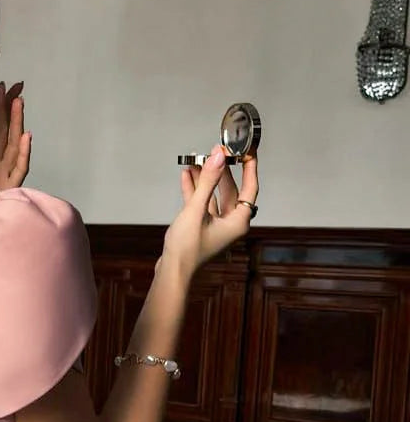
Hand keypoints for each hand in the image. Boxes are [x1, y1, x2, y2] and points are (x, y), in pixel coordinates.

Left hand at [0, 81, 30, 202]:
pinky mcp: (6, 189)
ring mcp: (4, 175)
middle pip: (7, 131)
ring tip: (19, 103)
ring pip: (14, 145)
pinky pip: (18, 169)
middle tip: (14, 86)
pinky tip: (26, 137)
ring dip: (18, 124)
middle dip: (11, 109)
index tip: (0, 87)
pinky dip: (23, 154)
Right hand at [160, 145, 259, 281]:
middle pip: (230, 190)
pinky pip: (202, 204)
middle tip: (215, 153)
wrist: (172, 271)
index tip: (246, 151)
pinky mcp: (202, 227)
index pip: (250, 188)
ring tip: (196, 161)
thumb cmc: (187, 249)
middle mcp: (230, 224)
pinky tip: (187, 176)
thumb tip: (218, 158)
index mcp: (238, 222)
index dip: (249, 167)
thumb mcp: (196, 210)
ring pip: (214, 196)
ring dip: (205, 179)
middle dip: (220, 171)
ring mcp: (216, 226)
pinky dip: (195, 190)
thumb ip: (208, 181)